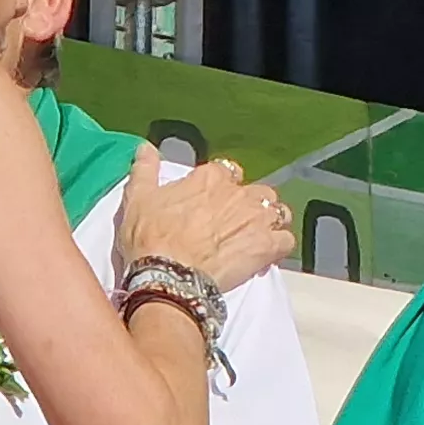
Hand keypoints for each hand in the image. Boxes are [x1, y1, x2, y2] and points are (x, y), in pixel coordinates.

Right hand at [113, 143, 294, 290]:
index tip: (214, 199)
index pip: (226, 171)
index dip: (222, 185)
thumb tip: (146, 149)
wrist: (168, 276)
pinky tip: (266, 256)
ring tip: (257, 236)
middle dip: (250, 204)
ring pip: (277, 212)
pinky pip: (286, 241)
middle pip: (256, 192)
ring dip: (270, 221)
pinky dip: (279, 247)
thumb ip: (145, 170)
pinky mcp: (267, 246)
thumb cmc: (151, 239)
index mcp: (210, 179)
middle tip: (235, 223)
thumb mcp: (138, 198)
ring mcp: (256, 219)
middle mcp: (238, 194)